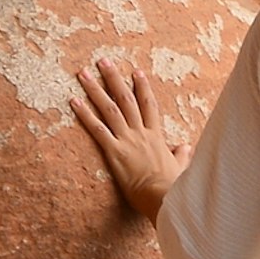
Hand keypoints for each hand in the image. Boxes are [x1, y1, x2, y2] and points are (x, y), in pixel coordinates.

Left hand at [68, 57, 187, 221]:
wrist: (165, 197)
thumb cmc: (174, 187)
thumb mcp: (181, 168)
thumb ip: (182, 155)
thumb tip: (186, 147)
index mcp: (156, 137)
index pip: (149, 106)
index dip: (142, 87)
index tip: (136, 71)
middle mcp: (141, 133)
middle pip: (126, 100)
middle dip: (114, 78)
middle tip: (103, 61)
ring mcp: (127, 140)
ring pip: (110, 109)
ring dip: (95, 89)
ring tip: (82, 73)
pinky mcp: (114, 151)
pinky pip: (97, 129)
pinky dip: (85, 114)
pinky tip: (73, 101)